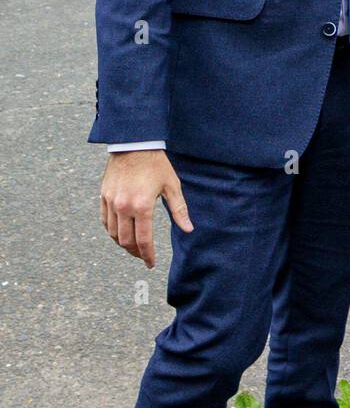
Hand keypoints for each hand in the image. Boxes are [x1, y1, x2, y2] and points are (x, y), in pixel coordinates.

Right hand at [100, 150, 192, 268]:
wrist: (134, 144)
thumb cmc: (156, 164)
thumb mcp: (172, 186)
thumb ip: (179, 210)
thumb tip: (188, 229)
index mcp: (142, 206)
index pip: (143, 240)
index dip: (147, 255)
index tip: (151, 263)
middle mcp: (123, 207)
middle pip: (126, 241)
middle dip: (135, 252)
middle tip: (143, 256)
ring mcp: (111, 202)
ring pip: (113, 233)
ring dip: (122, 244)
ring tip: (133, 247)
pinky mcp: (104, 196)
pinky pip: (105, 221)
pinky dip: (112, 231)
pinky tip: (120, 233)